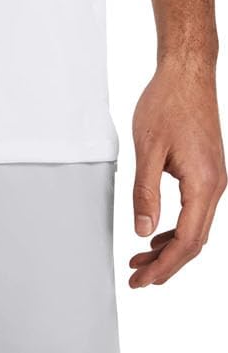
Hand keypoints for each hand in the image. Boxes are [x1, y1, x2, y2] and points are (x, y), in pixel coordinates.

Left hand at [129, 53, 226, 286]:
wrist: (187, 72)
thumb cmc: (168, 102)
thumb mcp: (148, 148)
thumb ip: (145, 192)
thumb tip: (142, 231)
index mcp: (203, 184)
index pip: (186, 242)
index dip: (163, 267)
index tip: (141, 281)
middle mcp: (216, 186)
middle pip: (194, 242)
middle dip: (166, 264)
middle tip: (137, 278)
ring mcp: (214, 179)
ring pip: (196, 228)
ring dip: (170, 248)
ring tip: (141, 258)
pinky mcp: (208, 171)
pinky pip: (196, 211)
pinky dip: (177, 227)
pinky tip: (157, 231)